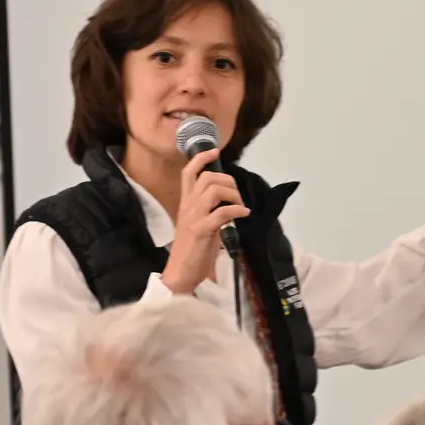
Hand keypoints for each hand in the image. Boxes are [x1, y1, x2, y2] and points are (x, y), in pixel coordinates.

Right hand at [162, 147, 250, 294]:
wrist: (180, 272)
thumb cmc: (192, 250)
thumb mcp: (199, 224)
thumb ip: (210, 210)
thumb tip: (230, 201)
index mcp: (186, 204)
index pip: (188, 173)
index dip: (201, 159)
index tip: (214, 151)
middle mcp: (188, 207)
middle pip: (207, 178)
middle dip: (228, 181)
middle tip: (237, 195)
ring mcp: (194, 218)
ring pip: (214, 191)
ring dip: (234, 195)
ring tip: (240, 206)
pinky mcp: (202, 231)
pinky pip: (222, 212)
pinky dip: (237, 210)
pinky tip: (244, 214)